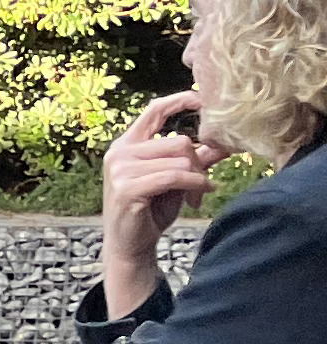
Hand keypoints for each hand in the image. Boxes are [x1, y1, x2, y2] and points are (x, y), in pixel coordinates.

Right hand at [99, 92, 217, 313]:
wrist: (130, 244)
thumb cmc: (152, 210)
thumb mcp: (175, 180)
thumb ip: (194, 159)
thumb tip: (224, 141)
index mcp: (127, 145)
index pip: (154, 111)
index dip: (179, 101)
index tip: (201, 99)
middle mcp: (120, 153)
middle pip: (178, 141)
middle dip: (198, 164)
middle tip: (203, 184)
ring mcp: (120, 170)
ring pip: (179, 159)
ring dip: (197, 179)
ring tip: (197, 194)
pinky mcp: (127, 187)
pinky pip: (174, 176)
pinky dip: (193, 185)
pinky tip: (197, 197)